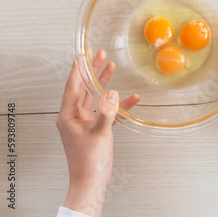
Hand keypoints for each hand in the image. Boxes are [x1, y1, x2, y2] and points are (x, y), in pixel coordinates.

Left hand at [56, 49, 139, 216]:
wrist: (91, 181)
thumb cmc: (89, 161)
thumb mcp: (98, 133)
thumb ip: (106, 112)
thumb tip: (111, 93)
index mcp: (68, 115)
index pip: (73, 86)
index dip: (78, 69)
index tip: (83, 54)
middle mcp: (74, 116)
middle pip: (84, 88)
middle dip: (93, 71)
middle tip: (100, 55)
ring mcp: (85, 122)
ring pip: (95, 97)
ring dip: (104, 84)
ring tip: (112, 67)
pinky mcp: (96, 129)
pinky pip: (107, 112)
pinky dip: (118, 106)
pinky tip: (131, 99)